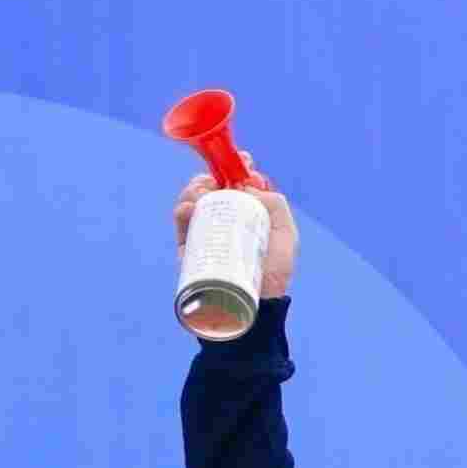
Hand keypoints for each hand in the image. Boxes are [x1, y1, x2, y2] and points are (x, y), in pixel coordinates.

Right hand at [174, 172, 303, 301]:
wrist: (256, 307)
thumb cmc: (273, 273)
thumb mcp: (285, 235)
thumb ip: (276, 207)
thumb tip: (248, 187)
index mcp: (244, 213)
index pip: (235, 184)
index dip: (237, 168)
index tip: (244, 161)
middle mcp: (222, 220)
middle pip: (209, 189)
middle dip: (210, 177)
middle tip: (217, 181)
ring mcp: (205, 233)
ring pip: (191, 202)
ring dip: (193, 190)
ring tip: (202, 194)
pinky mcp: (190, 249)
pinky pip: (181, 224)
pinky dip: (182, 211)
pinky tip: (189, 207)